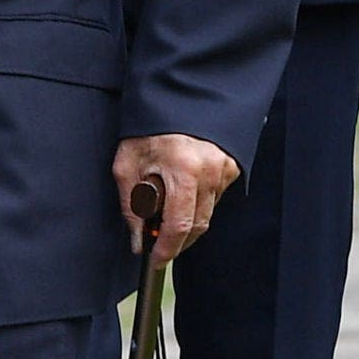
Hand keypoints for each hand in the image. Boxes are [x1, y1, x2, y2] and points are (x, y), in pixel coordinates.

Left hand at [113, 133, 239, 264]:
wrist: (175, 99)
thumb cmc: (148, 128)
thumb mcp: (127, 164)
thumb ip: (131, 206)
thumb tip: (138, 240)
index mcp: (183, 168)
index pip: (179, 224)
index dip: (167, 248)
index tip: (156, 260)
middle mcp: (210, 170)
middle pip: (198, 225)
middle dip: (177, 241)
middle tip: (158, 243)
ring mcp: (224, 168)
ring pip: (207, 213)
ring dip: (186, 221)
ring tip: (165, 207)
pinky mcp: (231, 167)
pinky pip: (214, 198)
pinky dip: (197, 203)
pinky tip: (182, 191)